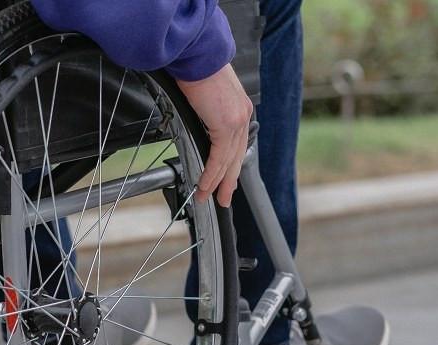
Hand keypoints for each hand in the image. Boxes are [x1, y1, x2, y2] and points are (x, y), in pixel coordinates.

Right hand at [176, 64, 253, 206]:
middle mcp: (242, 115)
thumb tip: (195, 120)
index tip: (224, 178)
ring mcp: (237, 121)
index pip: (236, 144)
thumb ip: (205, 111)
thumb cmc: (195, 68)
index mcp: (240, 107)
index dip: (230, 164)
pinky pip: (218, 157)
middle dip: (228, 181)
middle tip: (222, 198)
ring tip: (206, 197)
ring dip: (215, 182)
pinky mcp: (226, 125)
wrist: (197, 54)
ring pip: (227, 161)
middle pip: (236, 156)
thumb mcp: (204, 94)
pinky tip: (204, 185)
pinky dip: (210, 174)